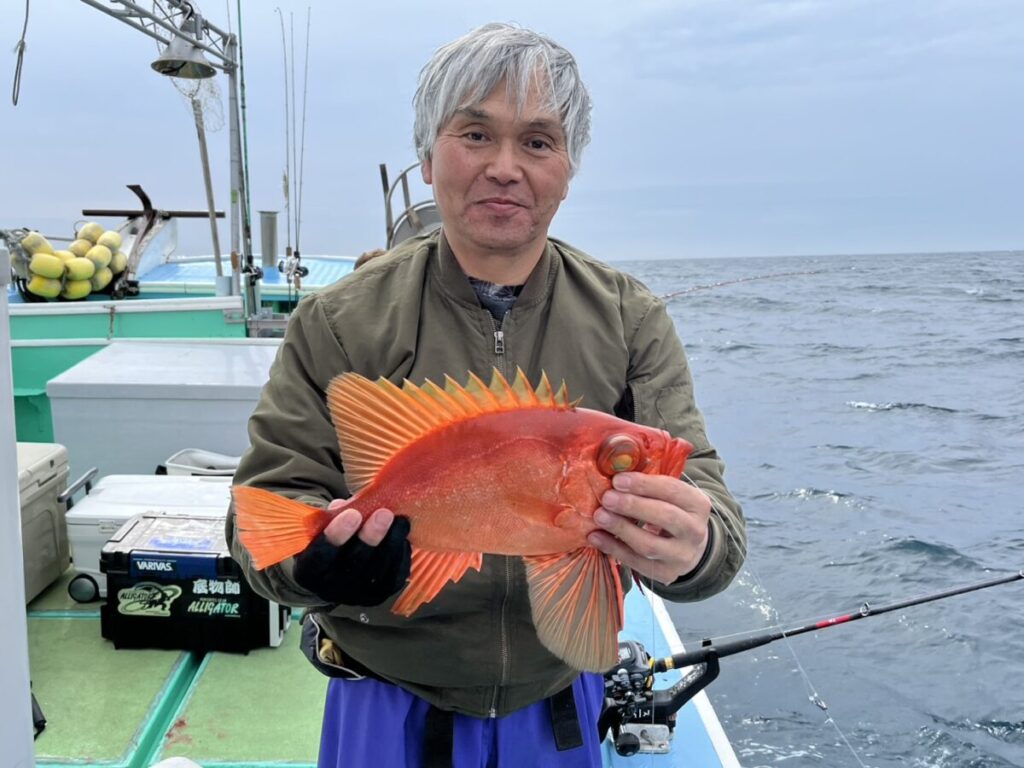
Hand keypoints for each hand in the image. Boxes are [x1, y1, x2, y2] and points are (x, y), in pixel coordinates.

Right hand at [293, 502, 411, 605]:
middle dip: (371, 537)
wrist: (335, 572)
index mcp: (309, 571)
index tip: (352, 513)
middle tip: (384, 514)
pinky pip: (395, 576)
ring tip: (400, 520)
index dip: (337, 535)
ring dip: (392, 542)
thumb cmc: (327, 543)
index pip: (321, 555)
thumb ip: (331, 517)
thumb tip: (343, 505)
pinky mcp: (379, 596)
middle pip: (354, 564)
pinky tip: (403, 534)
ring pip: (378, 570)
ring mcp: (357, 596)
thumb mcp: (320, 529)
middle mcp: (331, 589)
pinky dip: (402, 554)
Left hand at [587, 472, 710, 584]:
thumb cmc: (672, 510)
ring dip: (621, 529)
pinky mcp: (666, 573)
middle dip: (633, 506)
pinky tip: (596, 536)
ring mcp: (682, 555)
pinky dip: (614, 548)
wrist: (689, 546)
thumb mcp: (671, 495)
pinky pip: (637, 563)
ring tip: (599, 516)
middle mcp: (695, 531)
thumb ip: (650, 484)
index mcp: (698, 504)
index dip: (644, 485)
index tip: (618, 480)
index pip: (673, 491)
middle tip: (607, 498)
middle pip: (665, 517)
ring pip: (650, 544)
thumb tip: (613, 468)